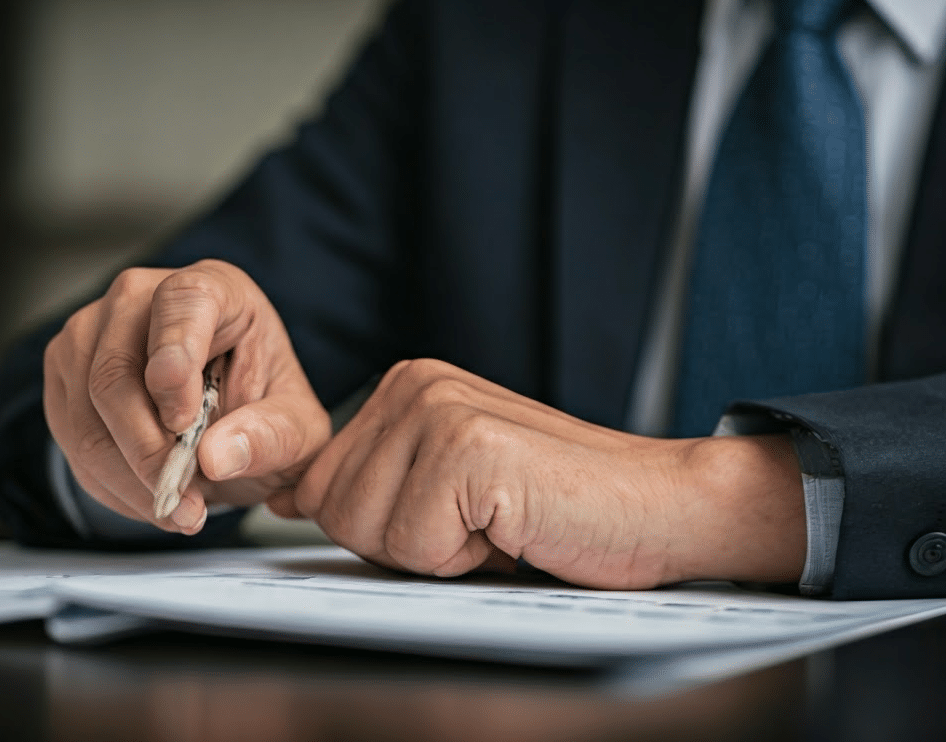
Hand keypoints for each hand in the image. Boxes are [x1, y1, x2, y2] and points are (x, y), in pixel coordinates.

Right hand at [43, 260, 330, 533]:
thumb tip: (217, 456)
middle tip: (187, 502)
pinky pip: (71, 439)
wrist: (229, 419)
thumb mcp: (297, 430)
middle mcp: (140, 296)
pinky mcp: (66, 373)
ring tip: (178, 509)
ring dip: (129, 479)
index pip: (180, 302)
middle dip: (147, 451)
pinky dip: (109, 483)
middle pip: (115, 372)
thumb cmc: (264, 409)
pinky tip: (149, 496)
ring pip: (85, 416)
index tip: (184, 423)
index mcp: (214, 289)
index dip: (176, 360)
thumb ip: (270, 437)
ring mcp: (91, 331)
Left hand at [268, 359, 804, 588]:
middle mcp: (414, 385)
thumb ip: (372, 482)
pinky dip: (466, 561)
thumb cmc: (559, 506)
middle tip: (482, 523)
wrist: (660, 504)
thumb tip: (286, 497)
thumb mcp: (446, 487)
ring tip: (499, 521)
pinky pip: (415, 547)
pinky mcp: (467, 448)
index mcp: (404, 387)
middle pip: (334, 513)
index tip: (449, 515)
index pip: (317, 487)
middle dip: (404, 544)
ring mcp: (439, 410)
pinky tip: (514, 526)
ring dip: (437, 553)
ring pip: (366, 532)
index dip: (380, 529)